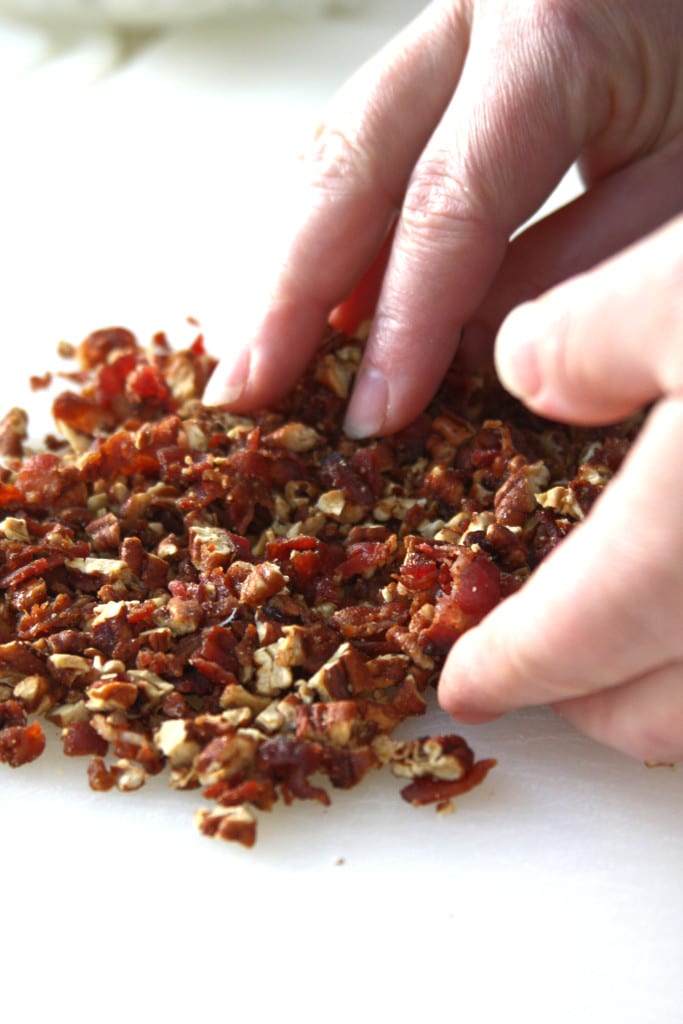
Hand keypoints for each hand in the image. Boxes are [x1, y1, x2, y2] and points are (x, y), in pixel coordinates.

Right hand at [204, 0, 682, 438]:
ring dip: (288, 263)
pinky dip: (331, 232)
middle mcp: (474, 20)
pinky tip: (313, 300)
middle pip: (349, 165)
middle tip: (243, 390)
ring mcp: (450, 32)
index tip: (370, 416)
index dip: (403, 324)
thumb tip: (477, 349)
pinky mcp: (448, 60)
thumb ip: (588, 261)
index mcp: (549, 31)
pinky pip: (366, 147)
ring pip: (337, 151)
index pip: (446, 206)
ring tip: (253, 355)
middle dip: (289, 291)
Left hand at [439, 214, 682, 763]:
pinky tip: (675, 569)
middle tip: (529, 655)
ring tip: (609, 624)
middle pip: (650, 716)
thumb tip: (520, 368)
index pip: (578, 637)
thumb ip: (589, 335)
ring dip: (649, 686)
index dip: (508, 666)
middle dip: (576, 699)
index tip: (462, 679)